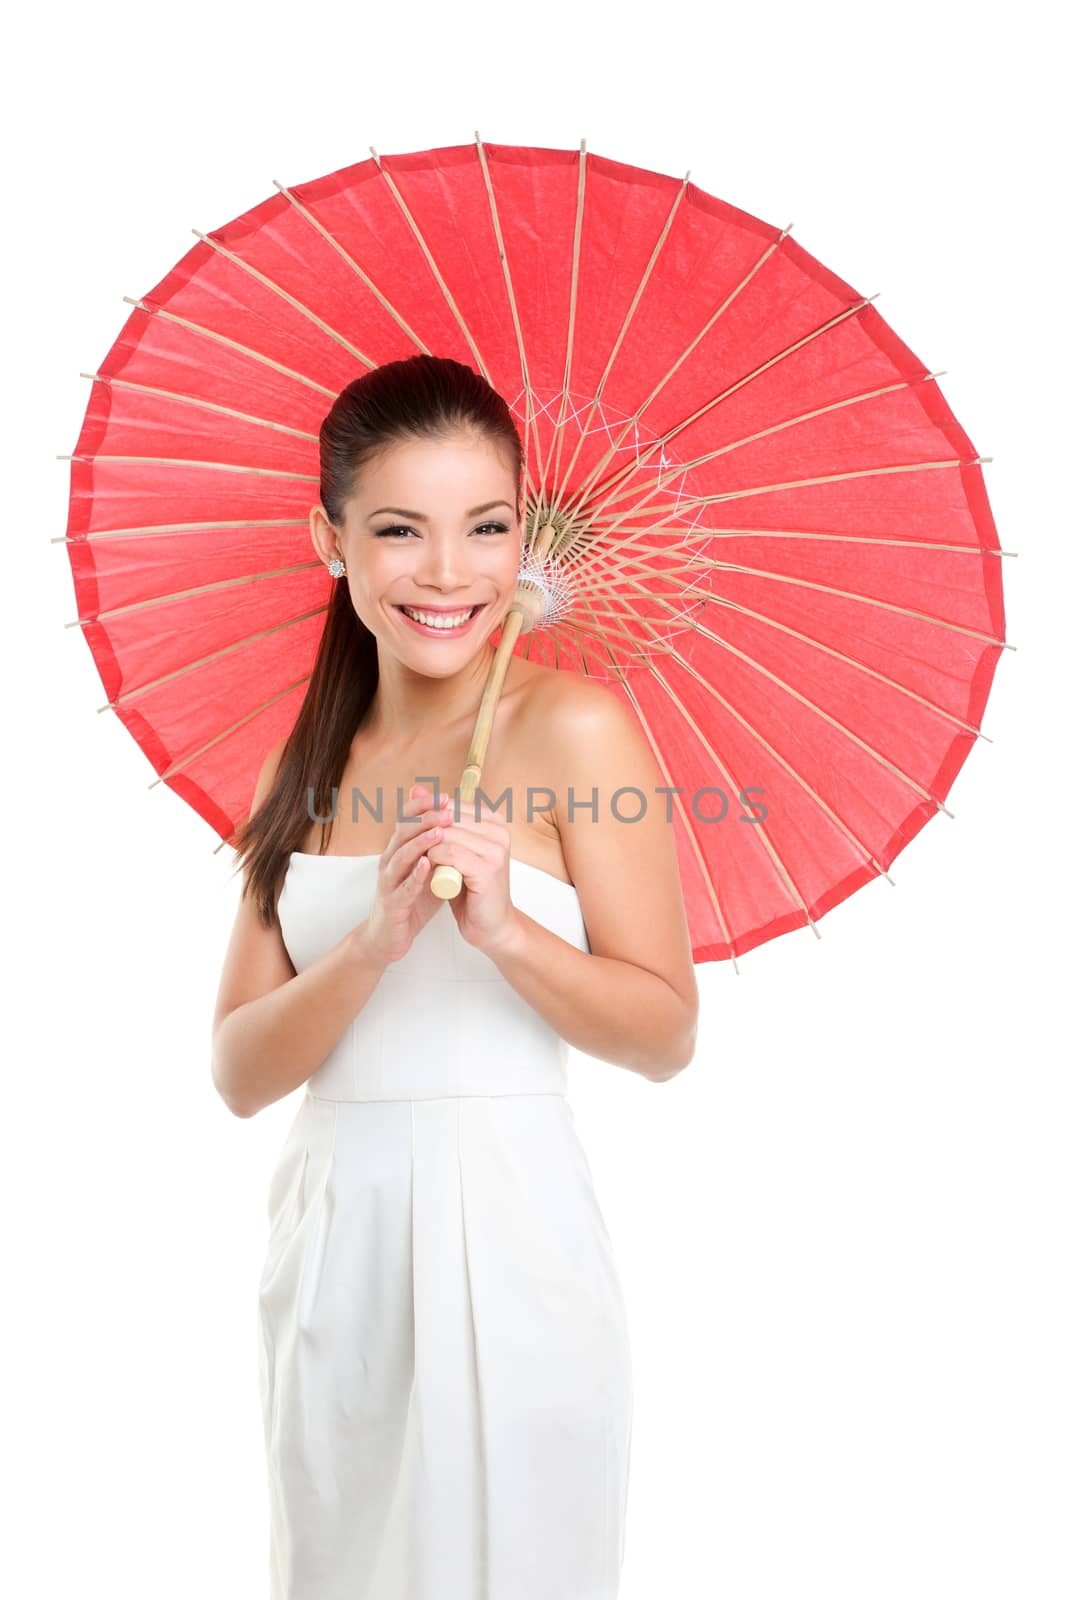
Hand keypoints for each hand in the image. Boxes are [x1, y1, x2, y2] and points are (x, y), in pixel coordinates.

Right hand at [363, 785, 452, 964]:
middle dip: (425, 818)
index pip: (406, 820)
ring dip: (420, 842)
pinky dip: (415, 876)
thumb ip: (441, 848)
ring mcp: (389, 883)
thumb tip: (461, 825)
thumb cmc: (412, 901)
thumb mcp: (428, 869)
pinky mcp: (392, 904)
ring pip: (400, 856)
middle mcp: (390, 862)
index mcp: (398, 850)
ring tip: (439, 831)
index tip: (445, 796)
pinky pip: (402, 888)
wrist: (389, 937)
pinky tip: (427, 865)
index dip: (423, 806)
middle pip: (402, 832)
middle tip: (446, 808)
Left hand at [425, 805, 520, 957]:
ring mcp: (496, 850)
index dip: (429, 818)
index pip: (452, 805)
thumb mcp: (452, 849)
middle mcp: (499, 831)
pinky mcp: (487, 869)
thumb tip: (415, 788)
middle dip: (425, 833)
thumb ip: (437, 818)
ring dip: (428, 848)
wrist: (490, 926)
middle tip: (414, 850)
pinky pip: (450, 855)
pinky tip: (431, 872)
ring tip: (423, 862)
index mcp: (494, 822)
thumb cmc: (472, 888)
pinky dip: (434, 862)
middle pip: (449, 818)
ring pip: (447, 835)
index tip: (415, 833)